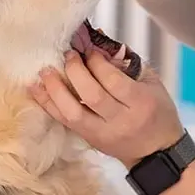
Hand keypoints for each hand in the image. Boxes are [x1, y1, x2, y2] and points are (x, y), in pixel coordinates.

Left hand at [28, 50, 183, 167]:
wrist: (156, 153)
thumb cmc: (157, 112)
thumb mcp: (152, 84)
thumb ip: (126, 63)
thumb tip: (97, 41)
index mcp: (141, 103)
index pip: (113, 81)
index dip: (97, 63)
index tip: (88, 50)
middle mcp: (121, 120)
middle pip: (91, 95)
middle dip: (75, 71)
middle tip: (67, 55)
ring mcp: (103, 133)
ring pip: (73, 113)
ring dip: (55, 90)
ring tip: (45, 71)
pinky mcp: (89, 140)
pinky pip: (65, 122)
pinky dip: (48, 105)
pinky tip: (36, 89)